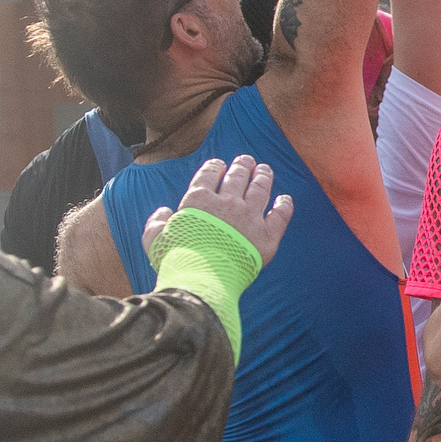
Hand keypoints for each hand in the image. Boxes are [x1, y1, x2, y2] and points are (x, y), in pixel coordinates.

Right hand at [150, 155, 294, 264]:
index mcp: (199, 201)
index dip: (214, 167)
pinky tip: (285, 199)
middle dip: (242, 166)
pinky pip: (279, 216)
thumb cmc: (176, 261)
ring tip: (264, 169)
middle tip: (247, 160)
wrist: (201, 281)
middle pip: (237, 177)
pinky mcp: (266, 236)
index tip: (219, 164)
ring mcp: (249, 218)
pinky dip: (284, 205)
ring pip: (260, 189)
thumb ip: (157, 223)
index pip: (208, 175)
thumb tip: (164, 212)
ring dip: (262, 176)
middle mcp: (226, 203)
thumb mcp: (155, 240)